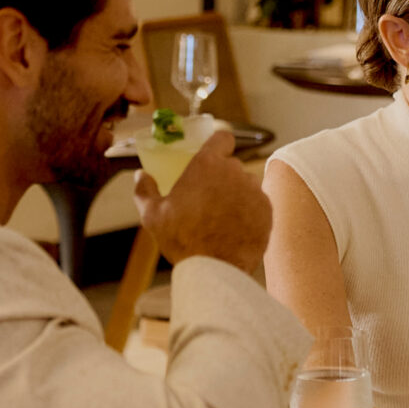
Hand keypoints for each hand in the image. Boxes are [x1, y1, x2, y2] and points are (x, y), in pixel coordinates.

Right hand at [134, 129, 270, 281]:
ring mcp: (254, 191)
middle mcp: (235, 172)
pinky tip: (235, 228)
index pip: (223, 137)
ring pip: (247, 184)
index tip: (213, 156)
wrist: (215, 269)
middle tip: (208, 198)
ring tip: (222, 217)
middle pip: (232, 165)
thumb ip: (145, 190)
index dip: (218, 145)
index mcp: (208, 165)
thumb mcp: (152, 215)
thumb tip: (141, 175)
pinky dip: (250, 212)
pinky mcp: (267, 210)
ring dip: (237, 194)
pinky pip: (259, 204)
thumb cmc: (182, 240)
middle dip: (222, 177)